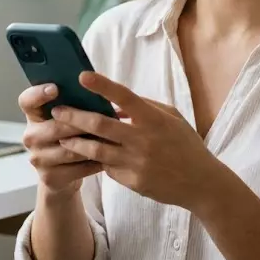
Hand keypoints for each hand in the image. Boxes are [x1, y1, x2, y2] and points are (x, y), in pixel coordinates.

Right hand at [18, 83, 102, 196]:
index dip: (38, 93)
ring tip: (112, 137)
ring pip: (69, 149)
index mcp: (33, 116)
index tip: (55, 88)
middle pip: (55, 127)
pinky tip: (110, 157)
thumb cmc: (69, 136)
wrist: (62, 174)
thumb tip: (97, 87)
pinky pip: (77, 168)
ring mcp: (38, 158)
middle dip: (80, 123)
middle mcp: (30, 136)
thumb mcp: (67, 119)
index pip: (27, 100)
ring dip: (92, 144)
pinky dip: (95, 162)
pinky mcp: (49, 177)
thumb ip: (74, 105)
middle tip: (102, 118)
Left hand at [53, 72, 221, 209]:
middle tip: (57, 111)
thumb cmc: (186, 144)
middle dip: (74, 117)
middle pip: (99, 125)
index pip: (124, 96)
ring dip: (75, 142)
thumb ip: (144, 107)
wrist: (201, 183)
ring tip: (62, 137)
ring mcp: (136, 162)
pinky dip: (97, 160)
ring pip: (95, 150)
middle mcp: (142, 139)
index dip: (102, 85)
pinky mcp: (131, 181)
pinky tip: (87, 156)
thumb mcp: (171, 117)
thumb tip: (115, 103)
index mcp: (154, 119)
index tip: (83, 76)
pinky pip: (107, 168)